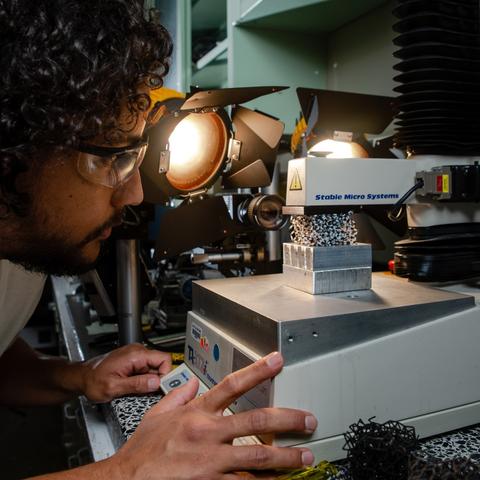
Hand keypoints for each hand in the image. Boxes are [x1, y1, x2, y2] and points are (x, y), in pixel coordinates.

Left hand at [80, 343, 171, 401]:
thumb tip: (156, 382)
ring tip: (134, 389)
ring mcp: (135, 356)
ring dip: (148, 381)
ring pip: (153, 368)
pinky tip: (132, 386)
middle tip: (147, 392)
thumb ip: (137, 385)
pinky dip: (143, 379)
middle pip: (160, 364)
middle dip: (157, 379)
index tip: (162, 387)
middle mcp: (137, 352)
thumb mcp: (114, 387)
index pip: (164, 359)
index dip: (166, 374)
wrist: (81, 377)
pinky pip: (145, 369)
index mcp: (135, 355)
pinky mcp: (132, 361)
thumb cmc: (92, 380)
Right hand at [108, 352, 316, 479]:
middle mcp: (208, 433)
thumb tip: (193, 382)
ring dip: (286, 458)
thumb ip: (179, 395)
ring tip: (305, 458)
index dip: (258, 370)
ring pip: (258, 456)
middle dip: (287, 419)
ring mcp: (211, 461)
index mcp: (197, 412)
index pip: (233, 384)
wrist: (126, 479)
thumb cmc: (142, 450)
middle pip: (256, 420)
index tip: (277, 361)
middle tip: (308, 419)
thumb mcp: (157, 414)